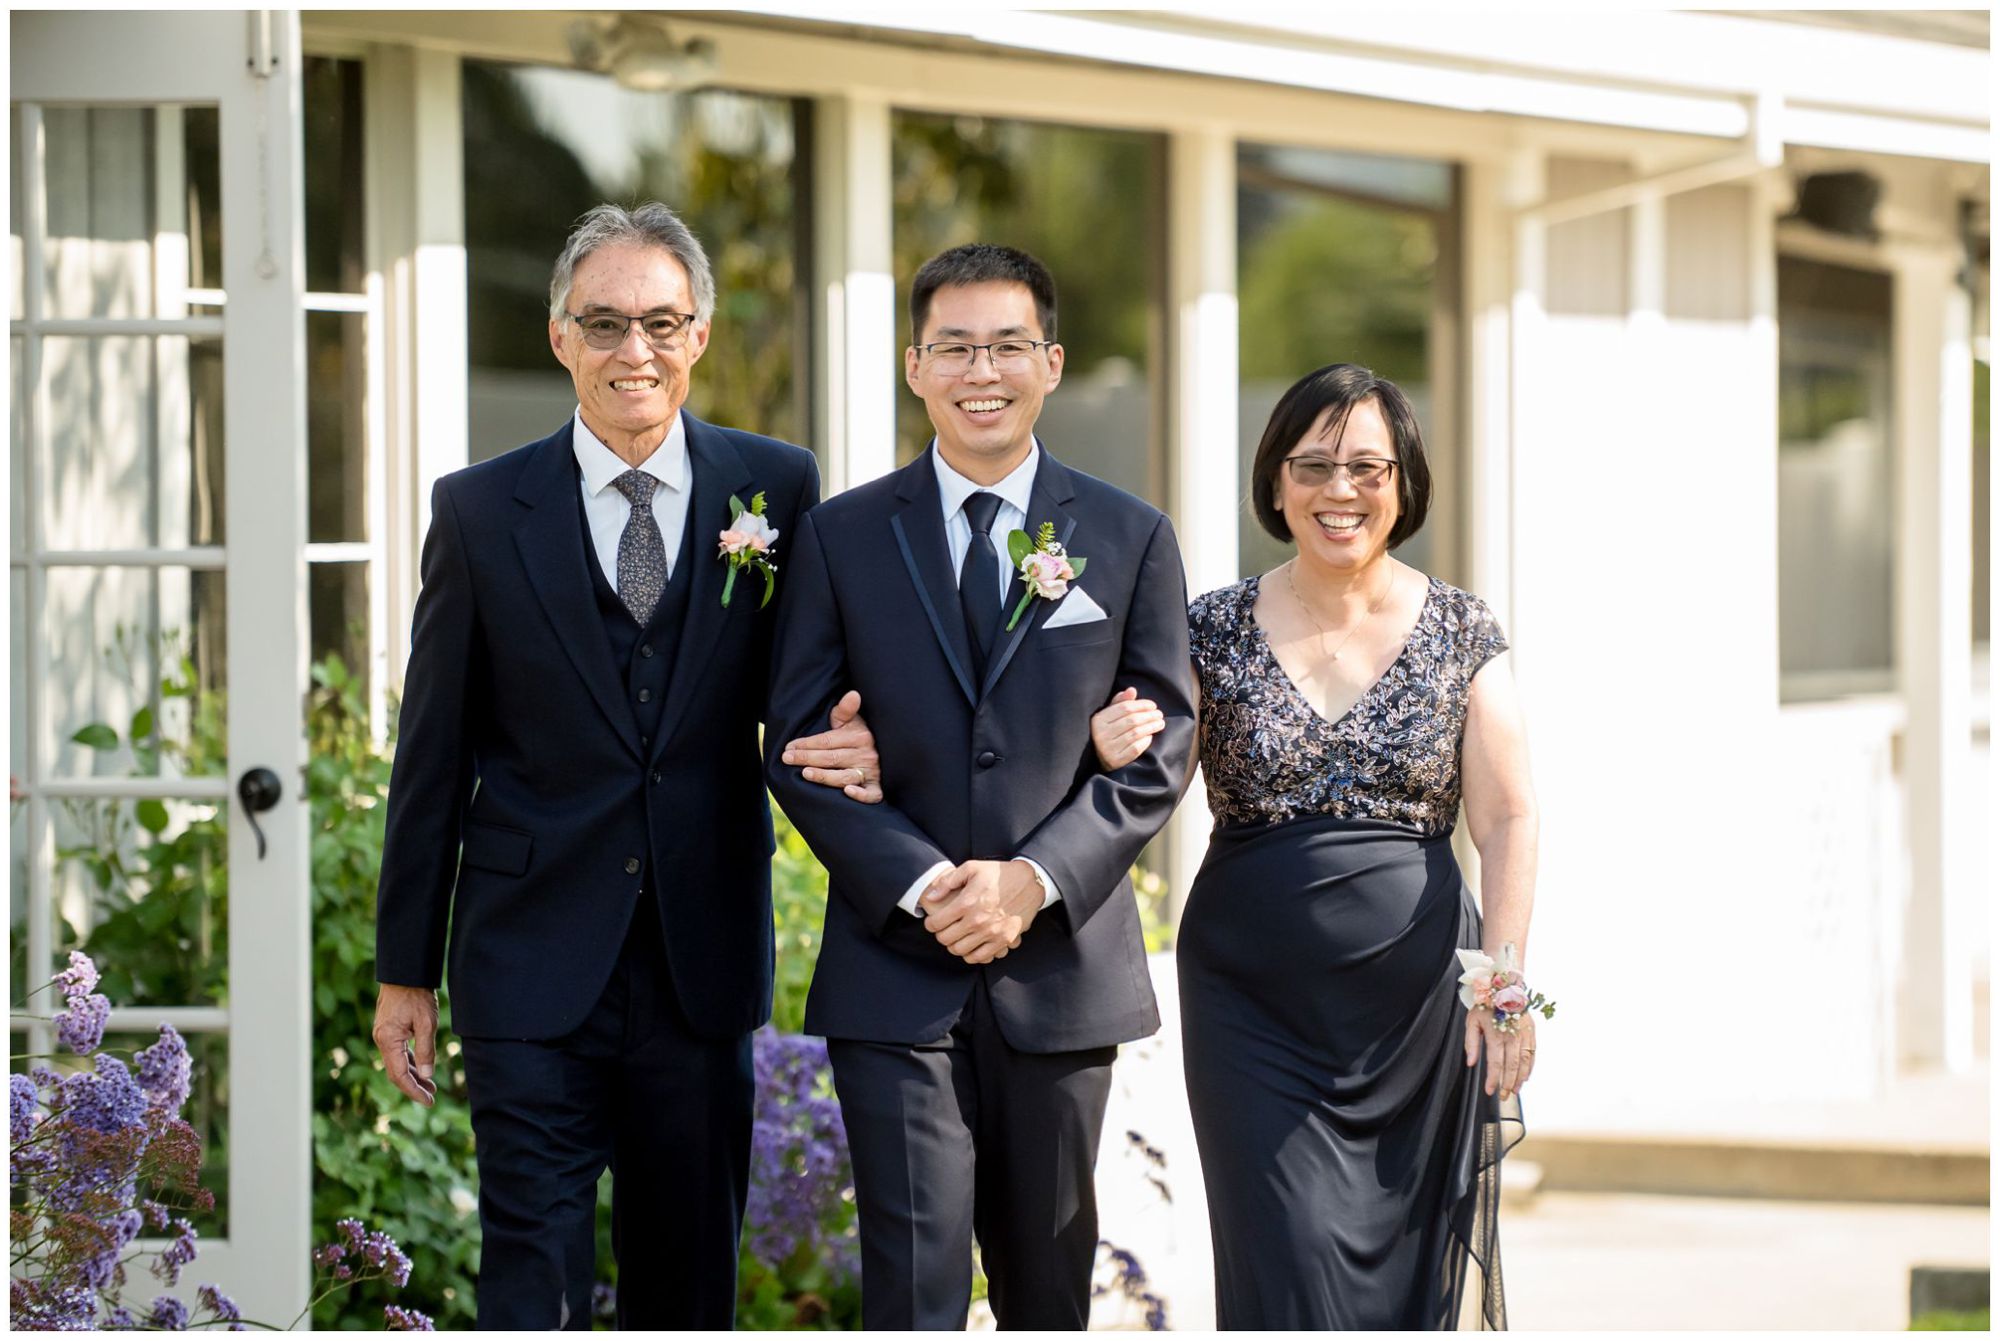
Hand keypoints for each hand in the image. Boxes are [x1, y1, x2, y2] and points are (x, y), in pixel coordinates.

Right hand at [373, 983, 440, 1106]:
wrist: (405, 974)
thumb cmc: (417, 996)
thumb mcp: (427, 1023)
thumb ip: (426, 1050)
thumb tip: (428, 1076)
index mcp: (388, 1041)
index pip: (400, 1075)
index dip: (414, 1091)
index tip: (428, 1101)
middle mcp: (382, 1040)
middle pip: (396, 1073)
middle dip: (413, 1086)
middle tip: (431, 1097)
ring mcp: (384, 1036)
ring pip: (397, 1063)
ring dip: (413, 1075)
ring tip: (431, 1087)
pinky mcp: (389, 1031)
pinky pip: (398, 1053)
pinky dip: (410, 1063)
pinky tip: (422, 1069)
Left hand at [782, 690, 881, 802]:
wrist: (890, 749)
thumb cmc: (863, 735)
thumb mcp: (854, 720)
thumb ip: (846, 710)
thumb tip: (853, 694)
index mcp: (858, 737)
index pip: (827, 741)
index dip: (807, 743)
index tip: (789, 747)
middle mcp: (865, 754)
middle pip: (832, 758)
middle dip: (807, 758)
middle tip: (787, 759)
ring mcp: (871, 772)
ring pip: (846, 776)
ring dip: (825, 776)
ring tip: (806, 773)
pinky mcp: (877, 787)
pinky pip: (872, 794)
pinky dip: (861, 795)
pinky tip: (846, 792)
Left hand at [920, 859, 1039, 963]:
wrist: (1029, 881)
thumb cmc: (999, 873)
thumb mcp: (971, 868)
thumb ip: (947, 882)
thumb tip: (931, 896)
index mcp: (967, 902)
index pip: (936, 924)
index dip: (930, 924)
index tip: (933, 922)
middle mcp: (978, 920)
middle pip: (946, 939)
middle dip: (941, 934)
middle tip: (945, 929)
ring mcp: (992, 932)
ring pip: (960, 951)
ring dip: (955, 945)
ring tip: (957, 937)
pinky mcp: (1004, 940)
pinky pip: (981, 957)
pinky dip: (972, 954)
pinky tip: (971, 945)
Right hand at [1089, 687, 1162, 770]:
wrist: (1097, 759)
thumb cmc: (1106, 731)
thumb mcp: (1108, 715)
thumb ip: (1120, 702)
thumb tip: (1132, 690)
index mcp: (1098, 720)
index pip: (1125, 708)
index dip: (1142, 705)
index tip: (1153, 706)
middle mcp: (1101, 734)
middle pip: (1132, 720)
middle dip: (1149, 716)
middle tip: (1160, 714)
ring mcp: (1107, 749)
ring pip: (1135, 733)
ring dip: (1151, 727)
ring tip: (1160, 723)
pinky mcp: (1115, 761)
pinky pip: (1135, 748)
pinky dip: (1145, 741)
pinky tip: (1150, 736)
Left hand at [1463, 1006, 1535, 1101]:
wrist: (1504, 987)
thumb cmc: (1485, 1005)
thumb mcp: (1472, 1021)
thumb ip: (1471, 1043)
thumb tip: (1471, 1063)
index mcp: (1495, 1034)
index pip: (1495, 1063)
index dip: (1493, 1079)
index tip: (1490, 1091)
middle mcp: (1512, 1036)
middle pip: (1511, 1065)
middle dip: (1507, 1083)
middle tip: (1503, 1096)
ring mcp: (1524, 1034)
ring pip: (1524, 1062)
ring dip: (1520, 1079)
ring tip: (1514, 1091)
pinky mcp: (1531, 1032)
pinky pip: (1532, 1053)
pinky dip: (1530, 1067)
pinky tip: (1525, 1076)